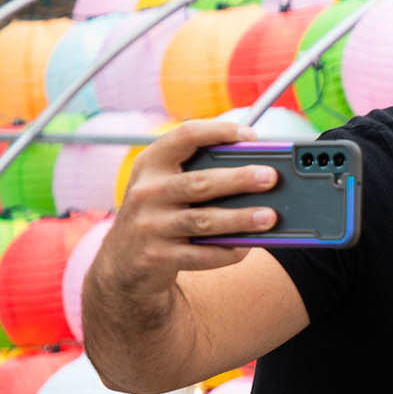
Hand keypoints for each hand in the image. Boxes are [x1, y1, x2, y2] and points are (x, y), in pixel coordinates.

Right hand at [100, 119, 278, 286]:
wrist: (122, 262)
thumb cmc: (158, 213)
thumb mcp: (164, 185)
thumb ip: (198, 173)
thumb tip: (254, 173)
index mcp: (151, 164)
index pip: (185, 136)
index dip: (219, 131)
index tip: (251, 135)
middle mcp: (147, 191)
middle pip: (200, 183)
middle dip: (238, 179)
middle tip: (270, 177)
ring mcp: (150, 225)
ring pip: (204, 221)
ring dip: (240, 219)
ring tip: (269, 217)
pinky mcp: (157, 257)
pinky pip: (201, 254)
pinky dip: (227, 251)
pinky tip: (247, 246)